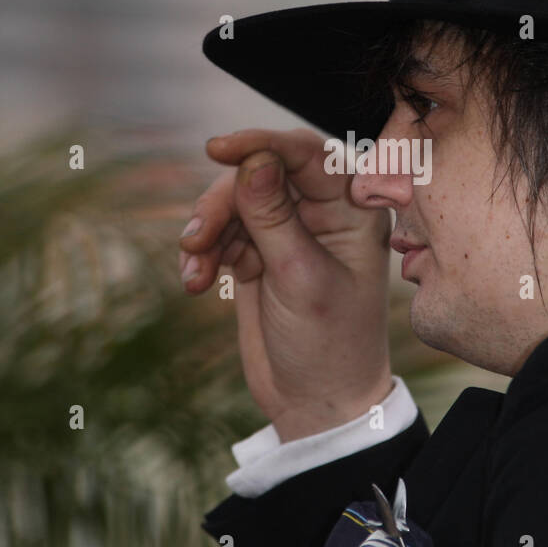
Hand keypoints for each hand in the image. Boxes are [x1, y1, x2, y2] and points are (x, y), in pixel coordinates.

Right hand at [178, 129, 392, 440]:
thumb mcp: (300, 278)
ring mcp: (288, 232)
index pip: (306, 154)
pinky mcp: (258, 253)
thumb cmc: (328, 344)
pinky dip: (205, 251)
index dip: (261, 143)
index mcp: (352, 210)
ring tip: (195, 272)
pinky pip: (222, 232)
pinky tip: (195, 281)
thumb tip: (253, 160)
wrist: (315, 403)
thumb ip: (274, 217)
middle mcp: (322, 213)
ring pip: (234, 202)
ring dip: (207, 231)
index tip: (217, 149)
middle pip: (260, 174)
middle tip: (196, 239)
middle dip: (223, 202)